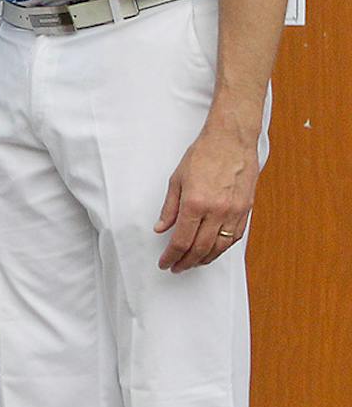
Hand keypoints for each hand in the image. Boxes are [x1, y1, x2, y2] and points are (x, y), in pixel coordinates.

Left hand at [154, 119, 260, 271]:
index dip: (171, 256)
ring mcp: (234, 211)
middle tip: (176, 267)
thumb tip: (160, 228)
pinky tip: (213, 250)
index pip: (181, 241)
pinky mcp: (246, 209)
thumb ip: (169, 208)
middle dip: (186, 262)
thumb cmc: (203, 155)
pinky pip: (235, 237)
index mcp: (195, 203)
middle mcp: (216, 211)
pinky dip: (223, 248)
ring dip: (204, 259)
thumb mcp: (176, 180)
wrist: (231, 140)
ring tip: (192, 262)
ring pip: (220, 247)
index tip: (165, 262)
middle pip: (200, 248)